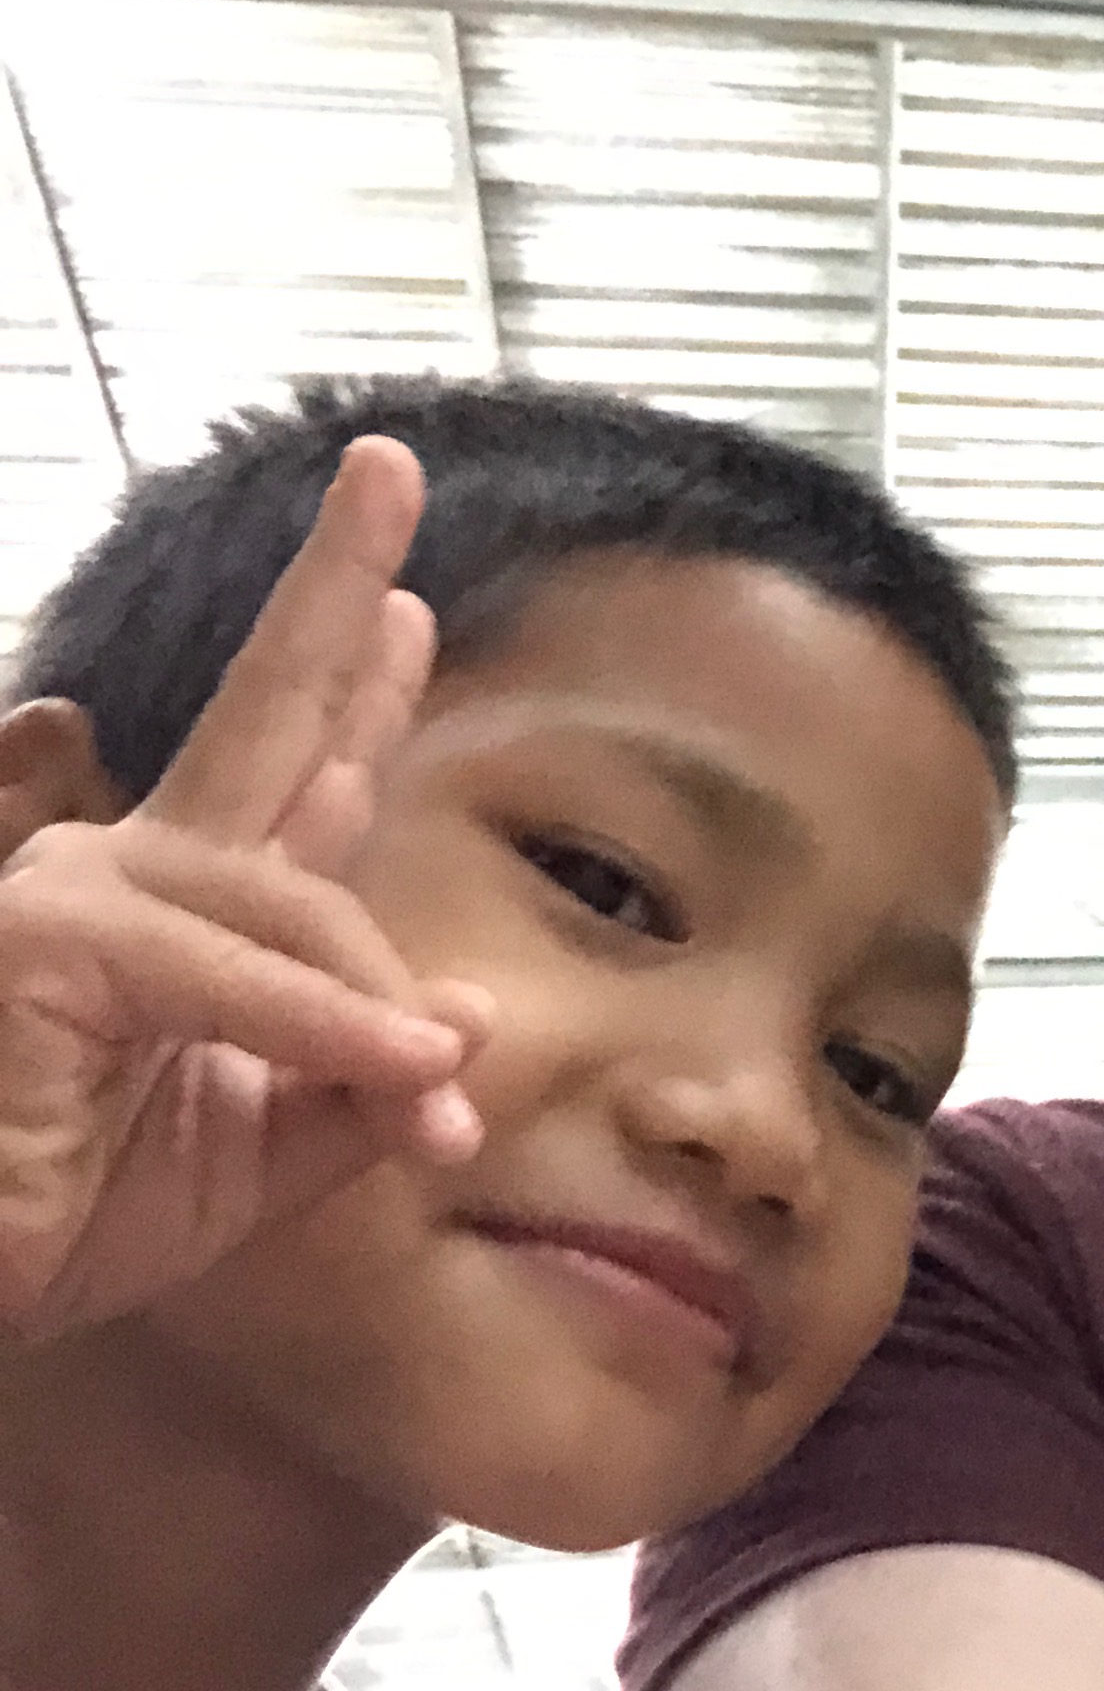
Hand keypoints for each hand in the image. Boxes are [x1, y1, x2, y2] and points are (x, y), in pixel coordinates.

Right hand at [0, 435, 487, 1342]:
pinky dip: (324, 1030)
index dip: (355, 687)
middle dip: (334, 597)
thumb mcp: (263, 1160)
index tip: (413, 601)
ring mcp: (78, 889)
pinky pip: (238, 976)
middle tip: (391, 470)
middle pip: (263, 716)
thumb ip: (364, 1088)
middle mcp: (134, 872)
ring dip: (373, 1015)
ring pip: (293, 905)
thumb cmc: (72, 1220)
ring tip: (438, 1108)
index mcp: (196, 914)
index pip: (297, 778)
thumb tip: (465, 1016)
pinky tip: (397, 1076)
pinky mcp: (51, 939)